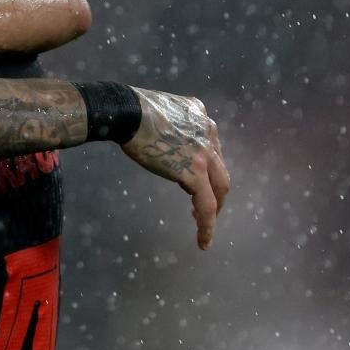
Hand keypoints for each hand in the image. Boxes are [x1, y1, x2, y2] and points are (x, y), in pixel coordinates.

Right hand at [122, 90, 231, 250]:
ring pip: (219, 188)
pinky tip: (203, 240)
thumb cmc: (133, 109)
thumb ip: (170, 123)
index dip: (205, 167)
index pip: (210, 147)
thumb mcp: (160, 109)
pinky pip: (206, 205)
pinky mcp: (194, 173)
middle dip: (216, 191)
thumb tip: (160, 135)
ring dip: (214, 208)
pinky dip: (207, 224)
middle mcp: (209, 134)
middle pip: (220, 169)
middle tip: (209, 206)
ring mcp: (204, 154)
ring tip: (204, 226)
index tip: (197, 179)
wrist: (129, 112)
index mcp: (200, 116)